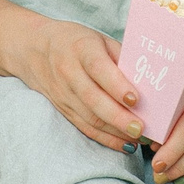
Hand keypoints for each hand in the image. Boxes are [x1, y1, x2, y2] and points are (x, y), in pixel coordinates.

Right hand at [19, 21, 144, 151]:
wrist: (33, 49)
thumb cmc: (75, 41)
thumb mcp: (99, 39)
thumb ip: (121, 57)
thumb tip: (150, 81)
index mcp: (81, 49)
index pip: (98, 69)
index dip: (117, 85)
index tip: (136, 99)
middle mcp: (69, 72)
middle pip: (93, 99)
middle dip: (118, 117)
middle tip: (141, 128)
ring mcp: (63, 94)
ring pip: (89, 118)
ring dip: (116, 131)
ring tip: (139, 138)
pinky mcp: (63, 110)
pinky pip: (85, 128)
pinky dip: (106, 139)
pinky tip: (125, 144)